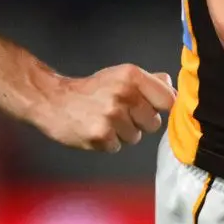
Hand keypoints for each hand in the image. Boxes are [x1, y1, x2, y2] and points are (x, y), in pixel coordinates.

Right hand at [30, 63, 174, 152]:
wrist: (53, 100)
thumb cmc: (90, 90)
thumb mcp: (119, 76)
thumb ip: (148, 80)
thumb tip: (170, 85)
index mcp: (132, 76)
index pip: (167, 99)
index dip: (161, 108)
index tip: (152, 109)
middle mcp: (124, 94)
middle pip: (153, 123)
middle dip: (139, 122)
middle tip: (119, 114)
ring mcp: (112, 116)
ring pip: (136, 137)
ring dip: (122, 133)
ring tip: (104, 121)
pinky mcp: (100, 136)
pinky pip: (117, 147)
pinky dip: (108, 142)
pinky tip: (95, 129)